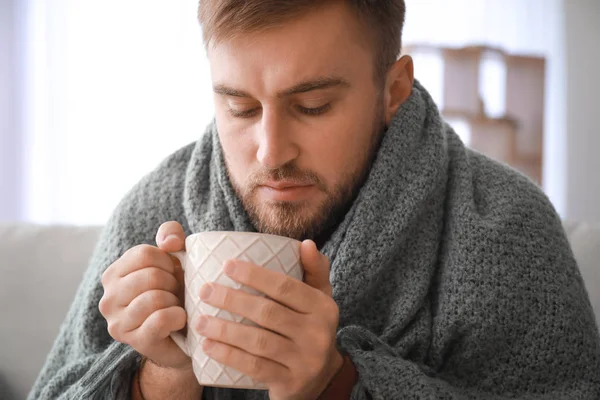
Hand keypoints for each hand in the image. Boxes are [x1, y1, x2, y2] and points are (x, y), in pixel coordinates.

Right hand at [99, 221, 190, 370]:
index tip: (172, 273)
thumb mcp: (175, 258)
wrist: (185, 334)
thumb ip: (171, 236)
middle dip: (173, 282)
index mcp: (114, 274)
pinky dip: (178, 316)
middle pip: (150, 276)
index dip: (168, 261)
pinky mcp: (135, 341)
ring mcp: (118, 323)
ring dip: (175, 301)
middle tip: (176, 293)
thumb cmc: (176, 292)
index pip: (144, 254)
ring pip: (155, 298)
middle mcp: (108, 298)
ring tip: (175, 306)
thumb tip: (169, 242)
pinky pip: (161, 319)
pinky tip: (179, 319)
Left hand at [194, 240, 342, 399]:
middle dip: (231, 300)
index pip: (285, 287)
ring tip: (199, 321)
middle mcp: (318, 334)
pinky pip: (254, 367)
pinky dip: (229, 355)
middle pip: (268, 312)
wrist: (321, 379)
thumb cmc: (310, 328)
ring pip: (258, 341)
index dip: (254, 275)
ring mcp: (305, 361)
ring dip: (224, 330)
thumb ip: (314, 270)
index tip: (226, 265)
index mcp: (324, 307)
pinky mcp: (290, 383)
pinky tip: (208, 346)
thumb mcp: (319, 299)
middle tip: (205, 291)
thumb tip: (305, 243)